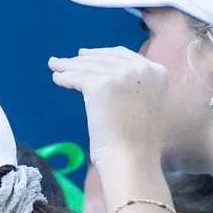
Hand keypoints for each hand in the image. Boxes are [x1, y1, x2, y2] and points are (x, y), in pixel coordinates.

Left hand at [48, 48, 168, 187]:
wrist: (133, 158)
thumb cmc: (140, 142)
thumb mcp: (148, 105)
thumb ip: (138, 88)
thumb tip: (116, 81)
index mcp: (157, 71)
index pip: (124, 56)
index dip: (103, 54)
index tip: (87, 55)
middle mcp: (141, 68)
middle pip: (104, 58)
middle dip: (83, 58)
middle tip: (67, 60)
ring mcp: (120, 74)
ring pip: (88, 66)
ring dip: (69, 66)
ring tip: (56, 67)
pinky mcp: (100, 85)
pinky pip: (77, 77)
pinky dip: (65, 78)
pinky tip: (57, 79)